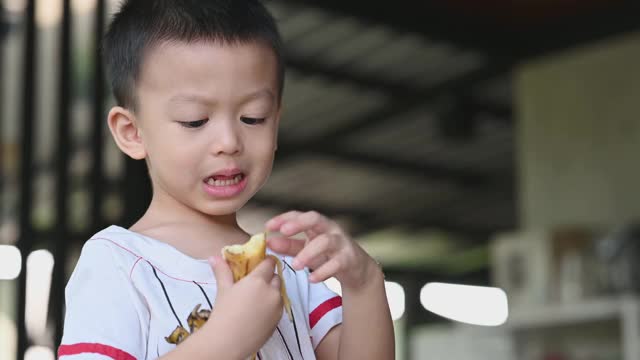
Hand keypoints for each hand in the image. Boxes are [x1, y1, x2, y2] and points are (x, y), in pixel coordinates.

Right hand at [206, 255, 282, 357]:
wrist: (227, 342)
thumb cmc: (224, 313)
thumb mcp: (224, 289)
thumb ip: (222, 270)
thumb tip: (214, 257)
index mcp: (258, 280)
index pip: (269, 263)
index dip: (265, 262)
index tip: (258, 265)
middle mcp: (272, 291)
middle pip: (276, 277)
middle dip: (268, 278)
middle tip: (254, 284)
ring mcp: (277, 306)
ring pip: (279, 293)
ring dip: (271, 292)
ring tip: (256, 300)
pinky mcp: (279, 320)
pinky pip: (278, 307)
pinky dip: (272, 306)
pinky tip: (258, 312)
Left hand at [266, 211, 380, 291]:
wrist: (358, 270)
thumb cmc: (329, 255)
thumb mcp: (307, 249)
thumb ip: (289, 246)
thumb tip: (269, 242)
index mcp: (318, 225)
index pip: (300, 215)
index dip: (284, 218)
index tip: (268, 226)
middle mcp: (330, 230)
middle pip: (315, 219)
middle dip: (299, 223)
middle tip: (284, 231)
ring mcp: (341, 243)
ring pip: (325, 242)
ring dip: (309, 252)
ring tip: (296, 265)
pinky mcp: (350, 259)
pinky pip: (336, 263)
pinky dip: (323, 271)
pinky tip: (312, 278)